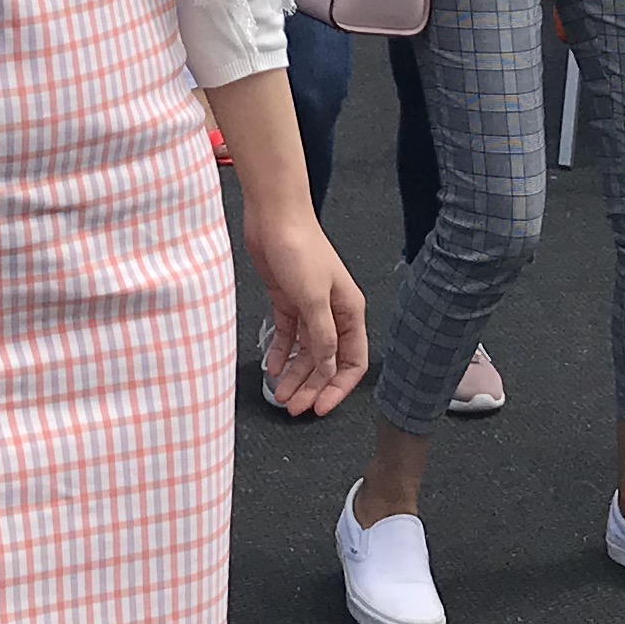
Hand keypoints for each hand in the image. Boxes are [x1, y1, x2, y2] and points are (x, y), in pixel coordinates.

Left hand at [245, 200, 367, 416]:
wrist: (274, 216)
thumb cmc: (300, 246)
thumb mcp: (313, 298)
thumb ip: (322, 336)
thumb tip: (327, 368)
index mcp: (349, 311)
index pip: (352, 361)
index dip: (338, 387)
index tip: (320, 407)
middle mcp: (332, 312)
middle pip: (326, 361)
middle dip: (312, 386)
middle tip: (294, 407)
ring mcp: (309, 307)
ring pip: (306, 352)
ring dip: (294, 375)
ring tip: (280, 394)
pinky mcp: (287, 300)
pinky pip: (288, 336)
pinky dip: (281, 354)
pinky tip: (272, 368)